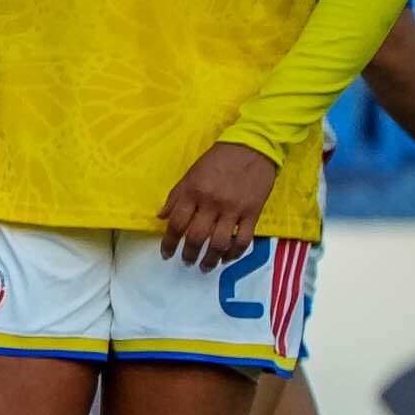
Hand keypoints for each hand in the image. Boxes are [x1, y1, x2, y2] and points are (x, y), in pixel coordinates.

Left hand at [156, 141, 277, 268]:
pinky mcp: (253, 212)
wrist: (253, 147)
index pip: (177, 224)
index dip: (169, 243)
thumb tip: (161, 217)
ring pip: (219, 242)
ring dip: (210, 259)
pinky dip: (234, 253)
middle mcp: (211, 203)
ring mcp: (233, 209)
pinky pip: (243, 239)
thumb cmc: (218, 160)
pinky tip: (226, 258)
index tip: (166, 254)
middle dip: (189, 254)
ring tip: (205, 266)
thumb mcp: (190, 174)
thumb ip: (176, 196)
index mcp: (193, 192)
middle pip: (196, 237)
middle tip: (186, 262)